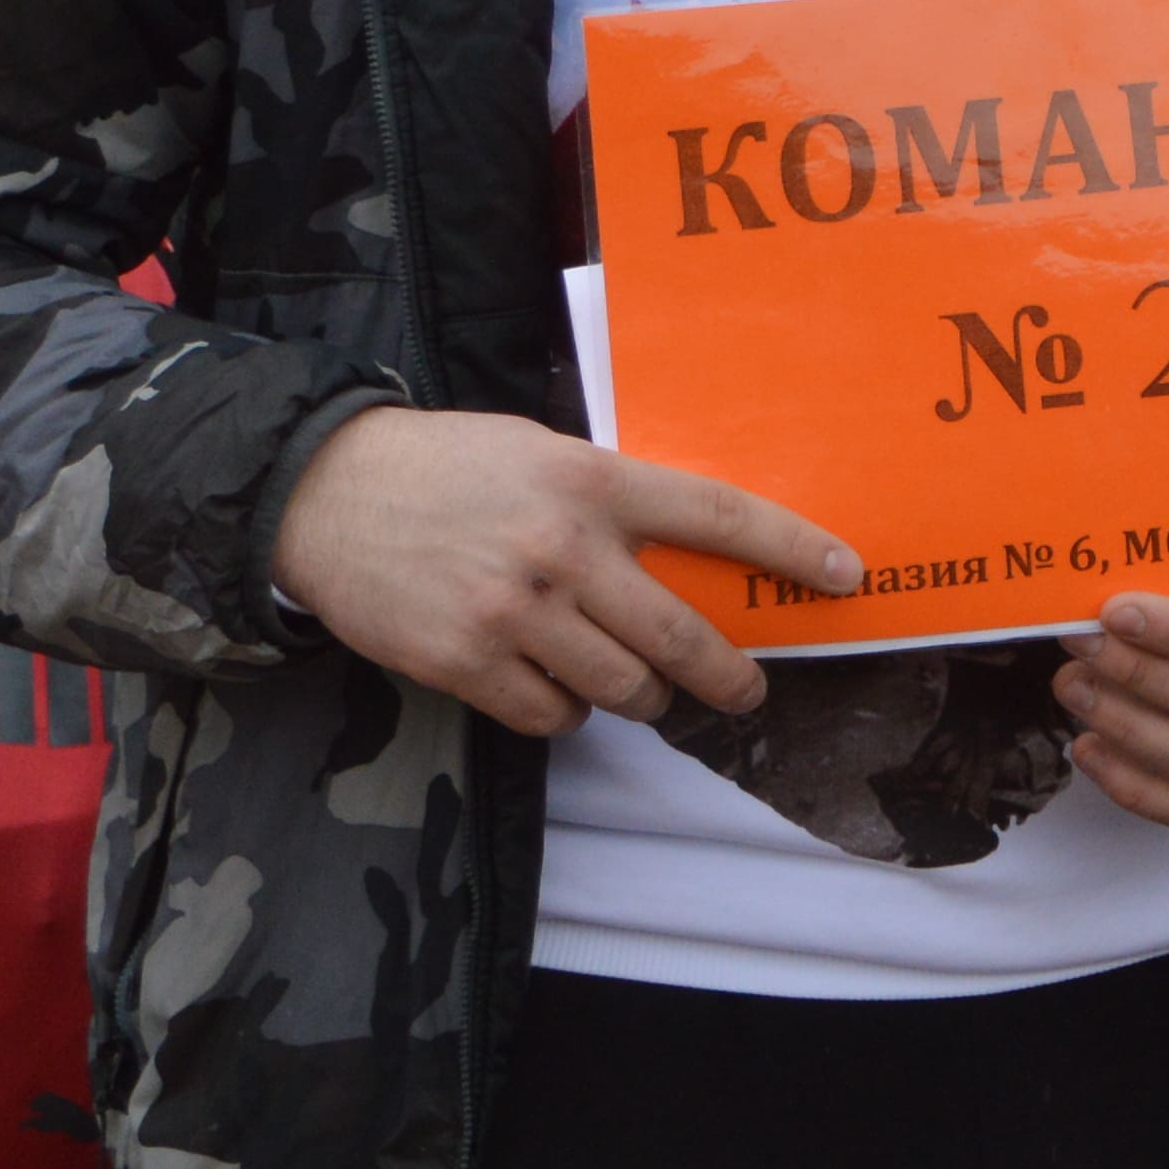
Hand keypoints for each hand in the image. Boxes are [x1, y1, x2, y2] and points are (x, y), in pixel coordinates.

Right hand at [268, 405, 858, 729]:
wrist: (324, 492)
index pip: (718, 517)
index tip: (844, 575)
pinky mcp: (464, 662)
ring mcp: (513, 611)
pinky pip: (551, 715)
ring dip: (642, 696)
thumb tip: (693, 548)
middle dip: (728, 675)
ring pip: (622, 688)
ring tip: (635, 684)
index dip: (790, 548)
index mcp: (592, 481)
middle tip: (744, 689)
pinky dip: (566, 712)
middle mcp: (562, 548)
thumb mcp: (543, 453)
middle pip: (680, 635)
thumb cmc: (449, 467)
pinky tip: (556, 686)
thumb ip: (612, 497)